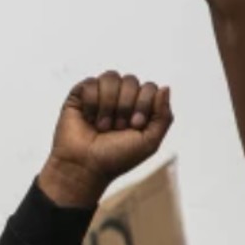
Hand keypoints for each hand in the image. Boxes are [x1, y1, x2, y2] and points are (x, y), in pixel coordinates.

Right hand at [39, 71, 172, 206]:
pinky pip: (90, 83)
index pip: (149, 87)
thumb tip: (165, 87)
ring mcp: (100, 95)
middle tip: (118, 127)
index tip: (135, 126)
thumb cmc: (117, 158)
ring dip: (108, 105)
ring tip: (102, 125)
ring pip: (111, 77)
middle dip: (126, 105)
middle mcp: (120, 98)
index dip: (144, 104)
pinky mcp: (79, 94)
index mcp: (138, 107)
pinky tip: (88, 118)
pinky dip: (91, 103)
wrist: (86, 166)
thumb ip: (164, 116)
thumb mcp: (149, 142)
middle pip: (131, 80)